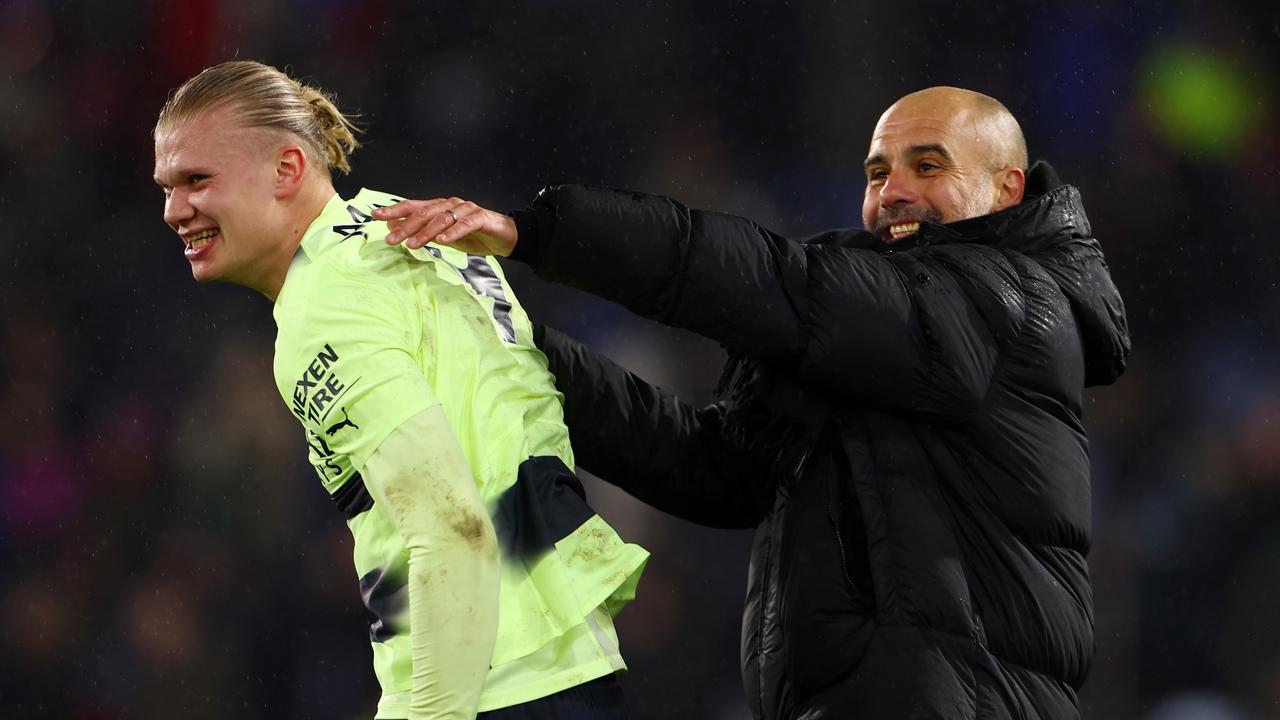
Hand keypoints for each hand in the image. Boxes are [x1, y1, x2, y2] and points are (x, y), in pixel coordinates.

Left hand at [373, 197, 516, 256]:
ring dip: (425, 232)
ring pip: (442, 219)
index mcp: (440, 207)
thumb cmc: (474, 236)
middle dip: (405, 226)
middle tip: (390, 239)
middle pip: (424, 213)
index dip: (394, 210)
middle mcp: (451, 204)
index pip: (413, 206)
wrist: (505, 237)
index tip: (375, 216)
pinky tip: (442, 241)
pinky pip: (465, 224)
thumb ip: (422, 231)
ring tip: (412, 244)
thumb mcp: (444, 236)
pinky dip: (453, 232)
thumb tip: (393, 227)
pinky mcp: (481, 218)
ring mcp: (466, 209)